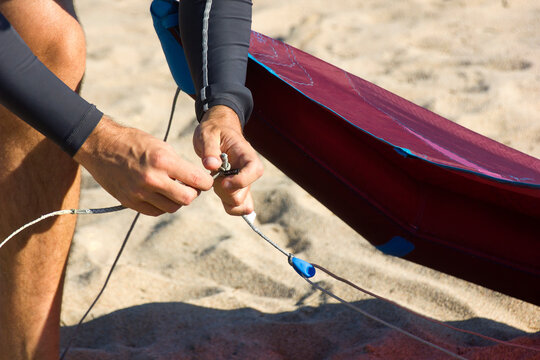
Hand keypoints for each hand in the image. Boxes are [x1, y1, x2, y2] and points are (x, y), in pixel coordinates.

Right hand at [74, 116, 213, 215]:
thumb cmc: (134, 142)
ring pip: (172, 207)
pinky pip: (155, 211)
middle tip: (189, 186)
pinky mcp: (129, 201)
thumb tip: (196, 180)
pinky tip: (159, 194)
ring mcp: (139, 192)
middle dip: (193, 193)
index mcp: (163, 161)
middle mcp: (152, 179)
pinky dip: (162, 205)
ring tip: (172, 188)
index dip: (206, 183)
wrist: (100, 146)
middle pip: (187, 199)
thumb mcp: (161, 146)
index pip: (197, 180)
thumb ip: (178, 165)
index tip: (205, 181)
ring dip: (177, 200)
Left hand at [193, 105, 262, 214]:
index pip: (255, 170)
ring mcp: (243, 180)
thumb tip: (211, 165)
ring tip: (214, 182)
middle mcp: (248, 169)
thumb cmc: (214, 130)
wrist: (216, 131)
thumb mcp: (207, 134)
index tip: (224, 182)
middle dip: (226, 191)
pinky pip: (239, 205)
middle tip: (213, 178)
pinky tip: (222, 199)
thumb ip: (209, 148)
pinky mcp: (236, 188)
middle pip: (244, 191)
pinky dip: (231, 207)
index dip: (241, 180)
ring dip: (224, 198)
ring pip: (240, 201)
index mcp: (246, 154)